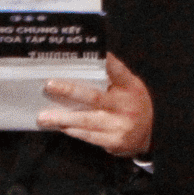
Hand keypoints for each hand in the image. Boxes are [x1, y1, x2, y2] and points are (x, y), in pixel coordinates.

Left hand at [38, 52, 152, 156]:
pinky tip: (59, 126)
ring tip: (43, 116)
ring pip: (86, 120)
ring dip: (62, 118)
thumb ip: (114, 75)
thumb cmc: (133, 104)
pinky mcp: (114, 141)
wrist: (150, 135)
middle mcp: (125, 105)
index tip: (94, 53)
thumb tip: (93, 57)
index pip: (118, 71)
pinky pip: (88, 135)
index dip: (107, 62)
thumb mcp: (131, 87)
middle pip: (94, 97)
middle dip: (69, 91)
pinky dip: (72, 130)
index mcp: (131, 87)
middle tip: (49, 85)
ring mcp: (120, 125)